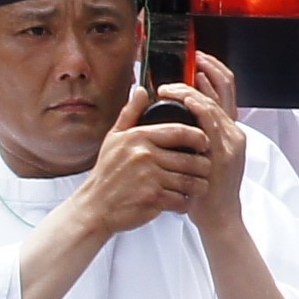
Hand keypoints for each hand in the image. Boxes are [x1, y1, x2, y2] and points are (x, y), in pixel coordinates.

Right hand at [72, 86, 213, 237]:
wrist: (93, 208)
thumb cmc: (106, 174)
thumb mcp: (114, 138)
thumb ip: (130, 113)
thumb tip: (141, 90)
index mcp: (139, 137)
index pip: (180, 131)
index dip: (199, 137)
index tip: (204, 142)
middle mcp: (144, 155)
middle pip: (190, 159)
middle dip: (203, 165)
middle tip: (205, 169)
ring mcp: (149, 178)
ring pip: (189, 180)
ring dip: (198, 185)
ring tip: (198, 185)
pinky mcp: (152, 199)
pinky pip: (181, 199)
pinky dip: (185, 202)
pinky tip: (182, 200)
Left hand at [170, 52, 247, 237]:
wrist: (218, 217)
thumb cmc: (204, 190)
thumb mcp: (202, 156)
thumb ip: (195, 134)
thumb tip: (178, 112)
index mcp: (229, 131)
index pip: (226, 91)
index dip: (215, 72)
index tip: (200, 60)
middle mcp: (234, 132)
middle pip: (226, 89)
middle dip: (208, 70)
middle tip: (192, 59)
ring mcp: (231, 141)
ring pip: (214, 103)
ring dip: (192, 90)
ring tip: (171, 87)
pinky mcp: (225, 152)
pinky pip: (212, 121)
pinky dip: (199, 106)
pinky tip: (185, 99)